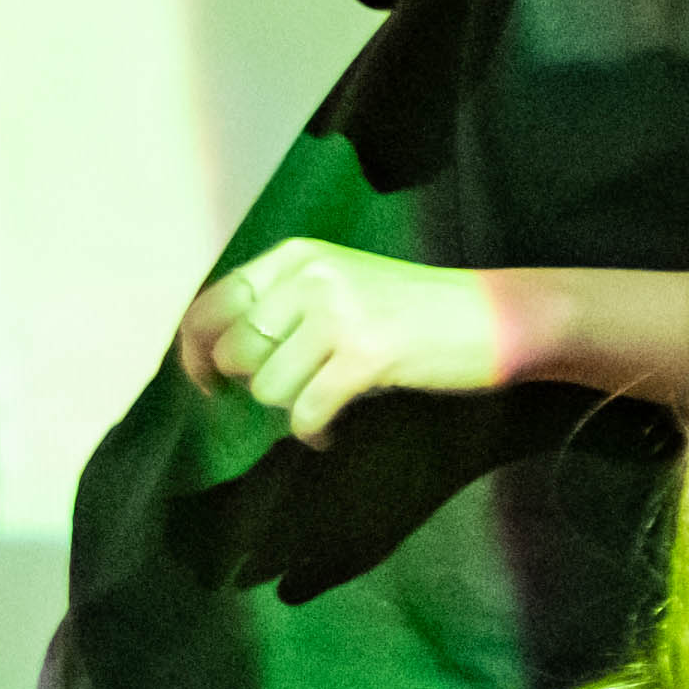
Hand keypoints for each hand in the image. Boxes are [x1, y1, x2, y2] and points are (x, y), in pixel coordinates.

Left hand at [183, 239, 523, 447]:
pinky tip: (331, 432)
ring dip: (290, 410)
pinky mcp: (367, 355)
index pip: (212, 304)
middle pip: (235, 353)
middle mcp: (311, 277)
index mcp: (297, 256)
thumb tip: (215, 357)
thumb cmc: (415, 310)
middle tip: (293, 393)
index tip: (208, 385)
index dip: (194, 352)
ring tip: (323, 406)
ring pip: (268, 387)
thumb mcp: (340, 285)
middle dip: (254, 386)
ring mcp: (340, 313)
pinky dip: (313, 433)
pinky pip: (307, 411)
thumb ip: (282, 305)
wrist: (494, 317)